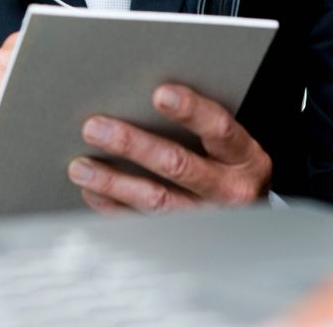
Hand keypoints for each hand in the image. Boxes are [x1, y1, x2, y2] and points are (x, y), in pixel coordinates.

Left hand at [68, 83, 271, 212]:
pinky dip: (115, 207)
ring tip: (82, 166)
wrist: (251, 211)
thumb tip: (144, 94)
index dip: (190, 110)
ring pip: (156, 200)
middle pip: (177, 165)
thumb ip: (199, 120)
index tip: (159, 94)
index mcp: (243, 157)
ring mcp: (206, 218)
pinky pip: (144, 225)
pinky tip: (93, 191)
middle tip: (95, 128)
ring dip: (113, 181)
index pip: (219, 128)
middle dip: (132, 145)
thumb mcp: (230, 140)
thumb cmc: (231, 162)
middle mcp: (229, 190)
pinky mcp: (185, 238)